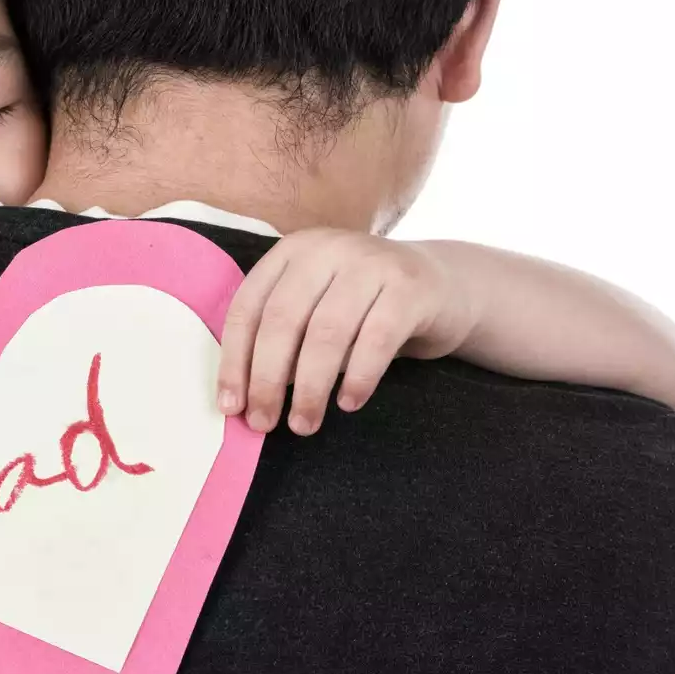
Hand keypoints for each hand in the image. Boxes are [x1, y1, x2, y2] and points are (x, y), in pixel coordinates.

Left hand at [217, 230, 478, 435]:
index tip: (232, 407)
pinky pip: (376, 339)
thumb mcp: (318, 309)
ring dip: (311, 387)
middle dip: (267, 378)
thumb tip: (246, 400)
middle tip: (264, 423)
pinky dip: (358, 377)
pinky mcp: (409, 286)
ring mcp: (371, 262)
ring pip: (327, 332)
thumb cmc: (365, 309)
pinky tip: (349, 403)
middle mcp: (328, 249)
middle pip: (283, 320)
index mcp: (293, 253)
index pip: (249, 308)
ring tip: (304, 424)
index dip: (235, 361)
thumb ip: (284, 341)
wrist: (443, 287)